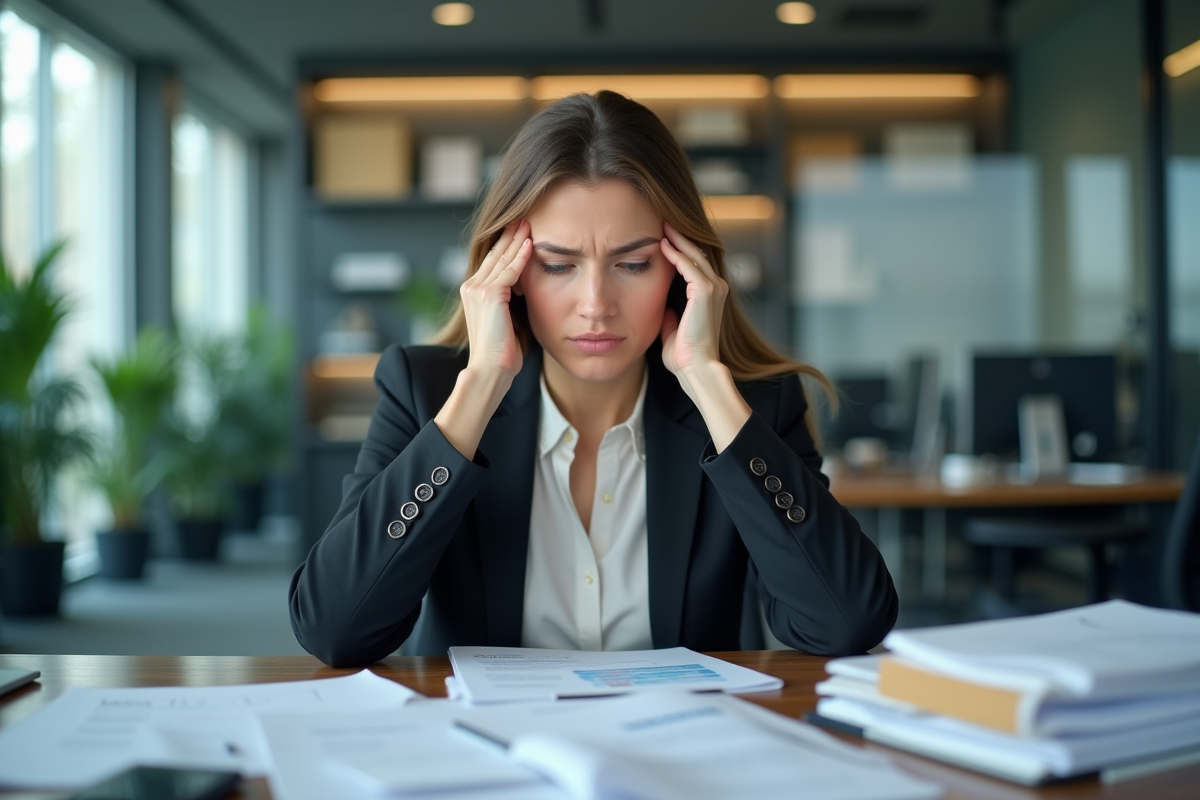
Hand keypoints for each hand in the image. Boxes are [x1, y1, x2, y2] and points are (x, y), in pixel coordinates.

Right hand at [434, 220, 532, 458]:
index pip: (494, 262)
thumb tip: (526, 289)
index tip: (522, 230)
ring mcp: (477, 289)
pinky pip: (510, 271)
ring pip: (503, 259)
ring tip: (530, 222)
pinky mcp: (488, 294)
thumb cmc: (502, 354)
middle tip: (525, 216)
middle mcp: (471, 286)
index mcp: (473, 292)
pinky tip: (532, 243)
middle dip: (511, 235)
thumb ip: (511, 302)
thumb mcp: (507, 320)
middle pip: (496, 254)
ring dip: (518, 239)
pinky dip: (521, 256)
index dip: (508, 245)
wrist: (490, 371)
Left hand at [658, 223, 749, 451]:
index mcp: (710, 296)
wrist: (695, 368)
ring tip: (661, 224)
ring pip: (694, 255)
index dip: (679, 250)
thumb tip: (661, 307)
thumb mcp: (672, 329)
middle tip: (661, 220)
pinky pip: (689, 266)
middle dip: (679, 237)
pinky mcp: (707, 291)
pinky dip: (676, 254)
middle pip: (697, 253)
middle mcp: (717, 288)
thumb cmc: (683, 356)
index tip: (660, 237)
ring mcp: (714, 288)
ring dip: (677, 239)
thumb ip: (669, 315)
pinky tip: (662, 243)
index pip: (694, 264)